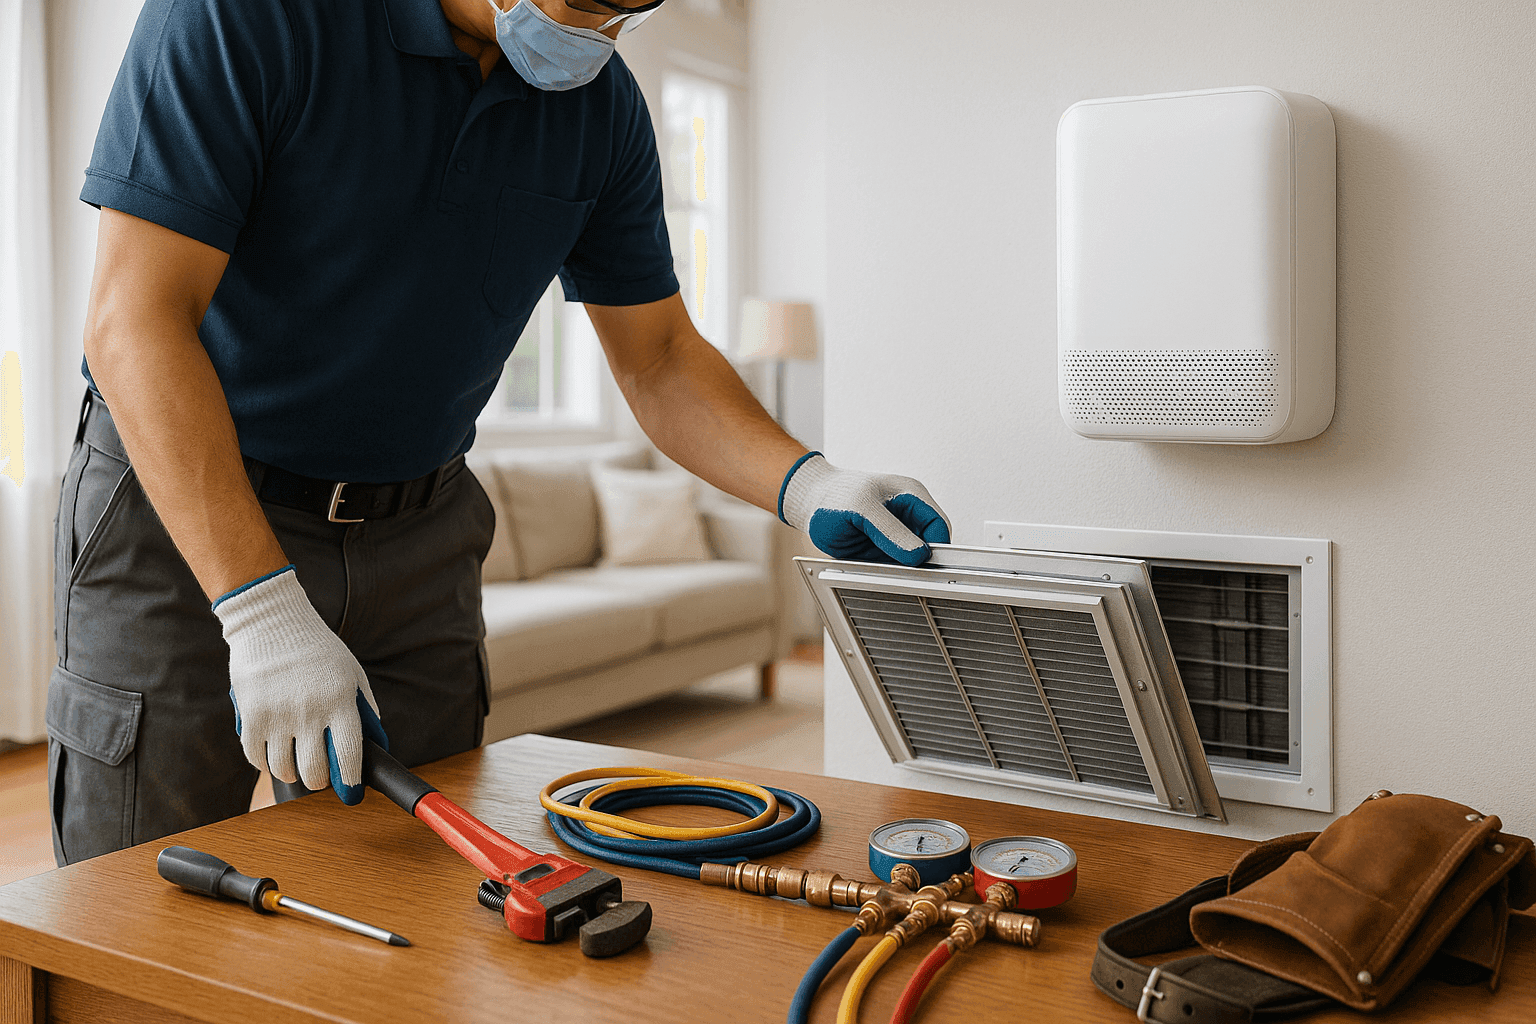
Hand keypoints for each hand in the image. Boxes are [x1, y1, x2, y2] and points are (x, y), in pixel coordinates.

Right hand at [215, 566, 387, 803]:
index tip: (352, 792)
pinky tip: (273, 754)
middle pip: (314, 771)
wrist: (272, 622)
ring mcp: (279, 716)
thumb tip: (376, 744)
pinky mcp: (251, 716)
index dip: (351, 781)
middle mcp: (311, 711)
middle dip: (319, 781)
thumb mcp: (351, 673)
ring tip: (296, 763)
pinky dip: (266, 763)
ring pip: (284, 769)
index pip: (349, 755)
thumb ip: (364, 708)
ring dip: (291, 773)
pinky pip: (257, 758)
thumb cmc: (317, 650)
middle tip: (320, 777)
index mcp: (341, 701)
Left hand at [778, 453, 950, 565]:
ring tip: (876, 563)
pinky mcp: (883, 549)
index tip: (923, 565)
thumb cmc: (832, 496)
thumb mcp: (861, 509)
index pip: (939, 526)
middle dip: (918, 561)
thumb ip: (890, 531)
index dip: (936, 547)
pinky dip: (887, 573)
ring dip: (901, 569)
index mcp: (911, 496)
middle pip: (930, 546)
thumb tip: (918, 553)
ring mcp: (896, 534)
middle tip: (899, 570)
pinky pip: (895, 567)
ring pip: (913, 561)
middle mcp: (907, 516)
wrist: (809, 504)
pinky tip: (871, 566)